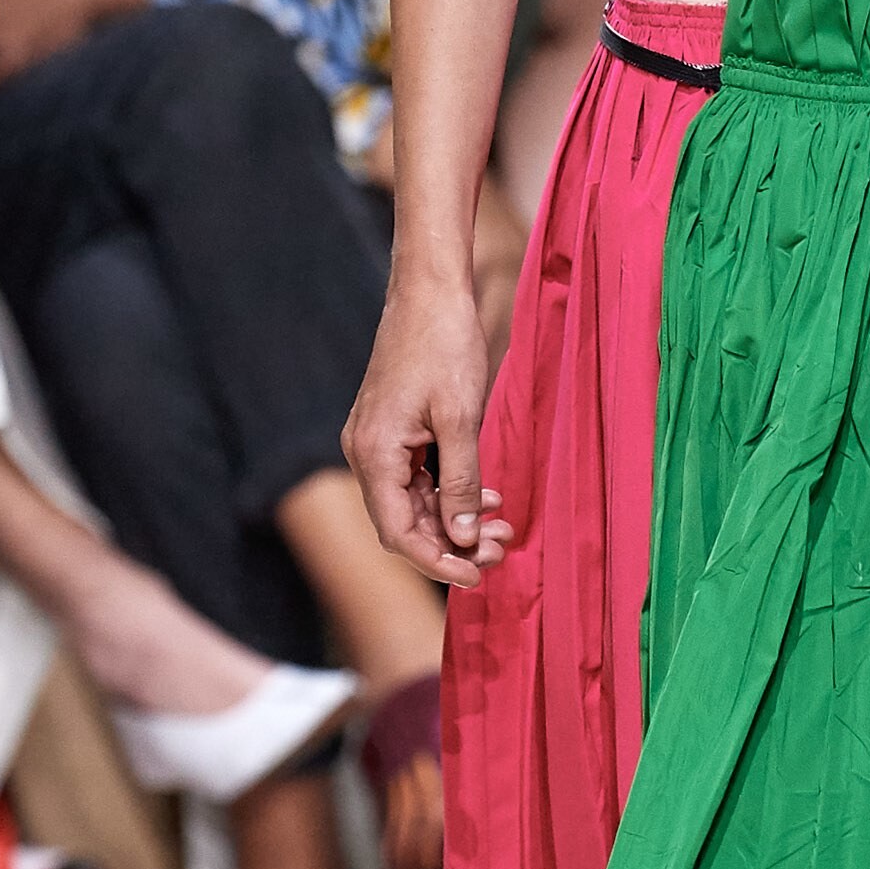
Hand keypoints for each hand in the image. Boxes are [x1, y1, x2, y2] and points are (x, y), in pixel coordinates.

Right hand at [344, 275, 507, 585]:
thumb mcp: (460, 419)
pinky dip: (450, 493)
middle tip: (503, 552)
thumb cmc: (444, 346)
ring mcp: (376, 441)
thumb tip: (464, 539)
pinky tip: (487, 499)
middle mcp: (365, 452)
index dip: (437, 562)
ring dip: (455, 521)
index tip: (478, 578)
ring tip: (503, 529)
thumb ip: (461, 482)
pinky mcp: (391, 430)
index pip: (398, 532)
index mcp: (373, 453)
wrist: (430, 290)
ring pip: (413, 503)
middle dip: (452, 545)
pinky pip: (417, 478)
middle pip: (404, 523)